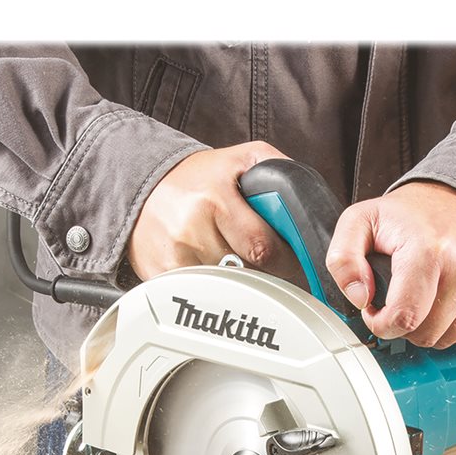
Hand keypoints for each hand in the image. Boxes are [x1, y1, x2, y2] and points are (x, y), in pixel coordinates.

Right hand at [128, 141, 300, 281]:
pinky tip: (207, 264)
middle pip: (248, 273)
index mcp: (215, 201)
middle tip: (259, 257)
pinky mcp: (161, 276)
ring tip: (229, 255)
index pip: (264, 248)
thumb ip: (280, 172)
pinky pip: (201, 294)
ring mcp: (175, 256)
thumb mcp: (242, 160)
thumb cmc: (198, 177)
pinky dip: (212, 287)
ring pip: (227, 287)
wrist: (144, 186)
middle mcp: (192, 230)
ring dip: (237, 279)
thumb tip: (311, 202)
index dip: (283, 258)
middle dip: (262, 269)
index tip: (288, 259)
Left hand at [326, 182, 455, 347]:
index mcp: (428, 251)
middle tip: (401, 296)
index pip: (403, 318)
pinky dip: (454, 323)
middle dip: (405, 324)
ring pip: (448, 339)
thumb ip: (343, 259)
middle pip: (425, 334)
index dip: (382, 323)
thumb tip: (360, 298)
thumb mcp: (362, 222)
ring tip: (424, 294)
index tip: (377, 309)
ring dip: (430, 325)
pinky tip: (446, 297)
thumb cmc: (413, 215)